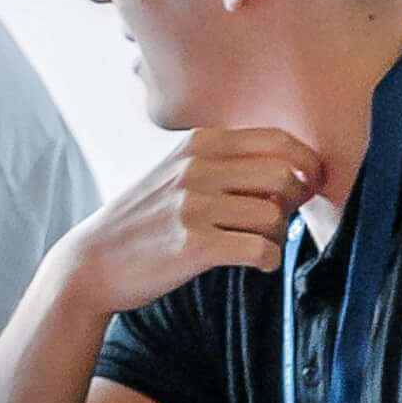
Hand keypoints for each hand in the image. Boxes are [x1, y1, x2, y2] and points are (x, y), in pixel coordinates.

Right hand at [48, 129, 319, 320]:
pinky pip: (259, 249)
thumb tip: (289, 167)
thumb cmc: (145, 220)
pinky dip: (268, 260)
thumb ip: (224, 161)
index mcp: (199, 142)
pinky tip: (258, 263)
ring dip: (278, 234)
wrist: (92, 262)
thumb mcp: (177, 171)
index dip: (307, 163)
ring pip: (274, 214)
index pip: (278, 139)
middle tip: (286, 218)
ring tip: (260, 243)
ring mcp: (193, 205)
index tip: (309, 184)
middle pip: (284, 173)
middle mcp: (196, 167)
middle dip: (298, 199)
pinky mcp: (192, 245)